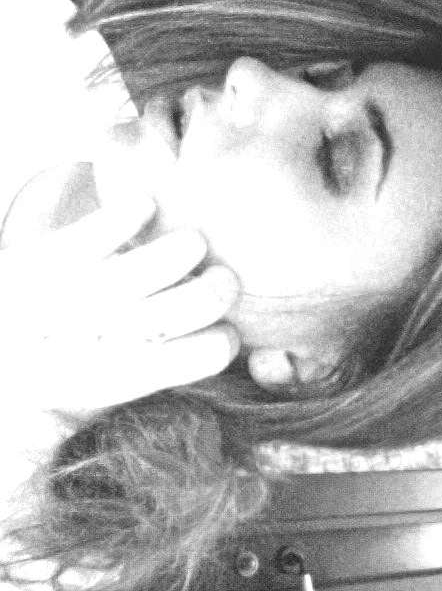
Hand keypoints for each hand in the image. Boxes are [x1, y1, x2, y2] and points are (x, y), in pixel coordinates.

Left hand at [0, 195, 239, 411]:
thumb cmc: (43, 374)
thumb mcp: (90, 402)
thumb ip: (143, 377)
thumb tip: (201, 348)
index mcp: (120, 379)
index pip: (205, 355)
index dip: (226, 339)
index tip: (222, 330)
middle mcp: (104, 338)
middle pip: (197, 302)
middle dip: (219, 287)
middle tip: (219, 280)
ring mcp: (74, 293)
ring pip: (162, 259)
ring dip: (186, 247)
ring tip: (188, 246)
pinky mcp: (48, 256)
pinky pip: (108, 223)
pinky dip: (135, 211)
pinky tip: (144, 212)